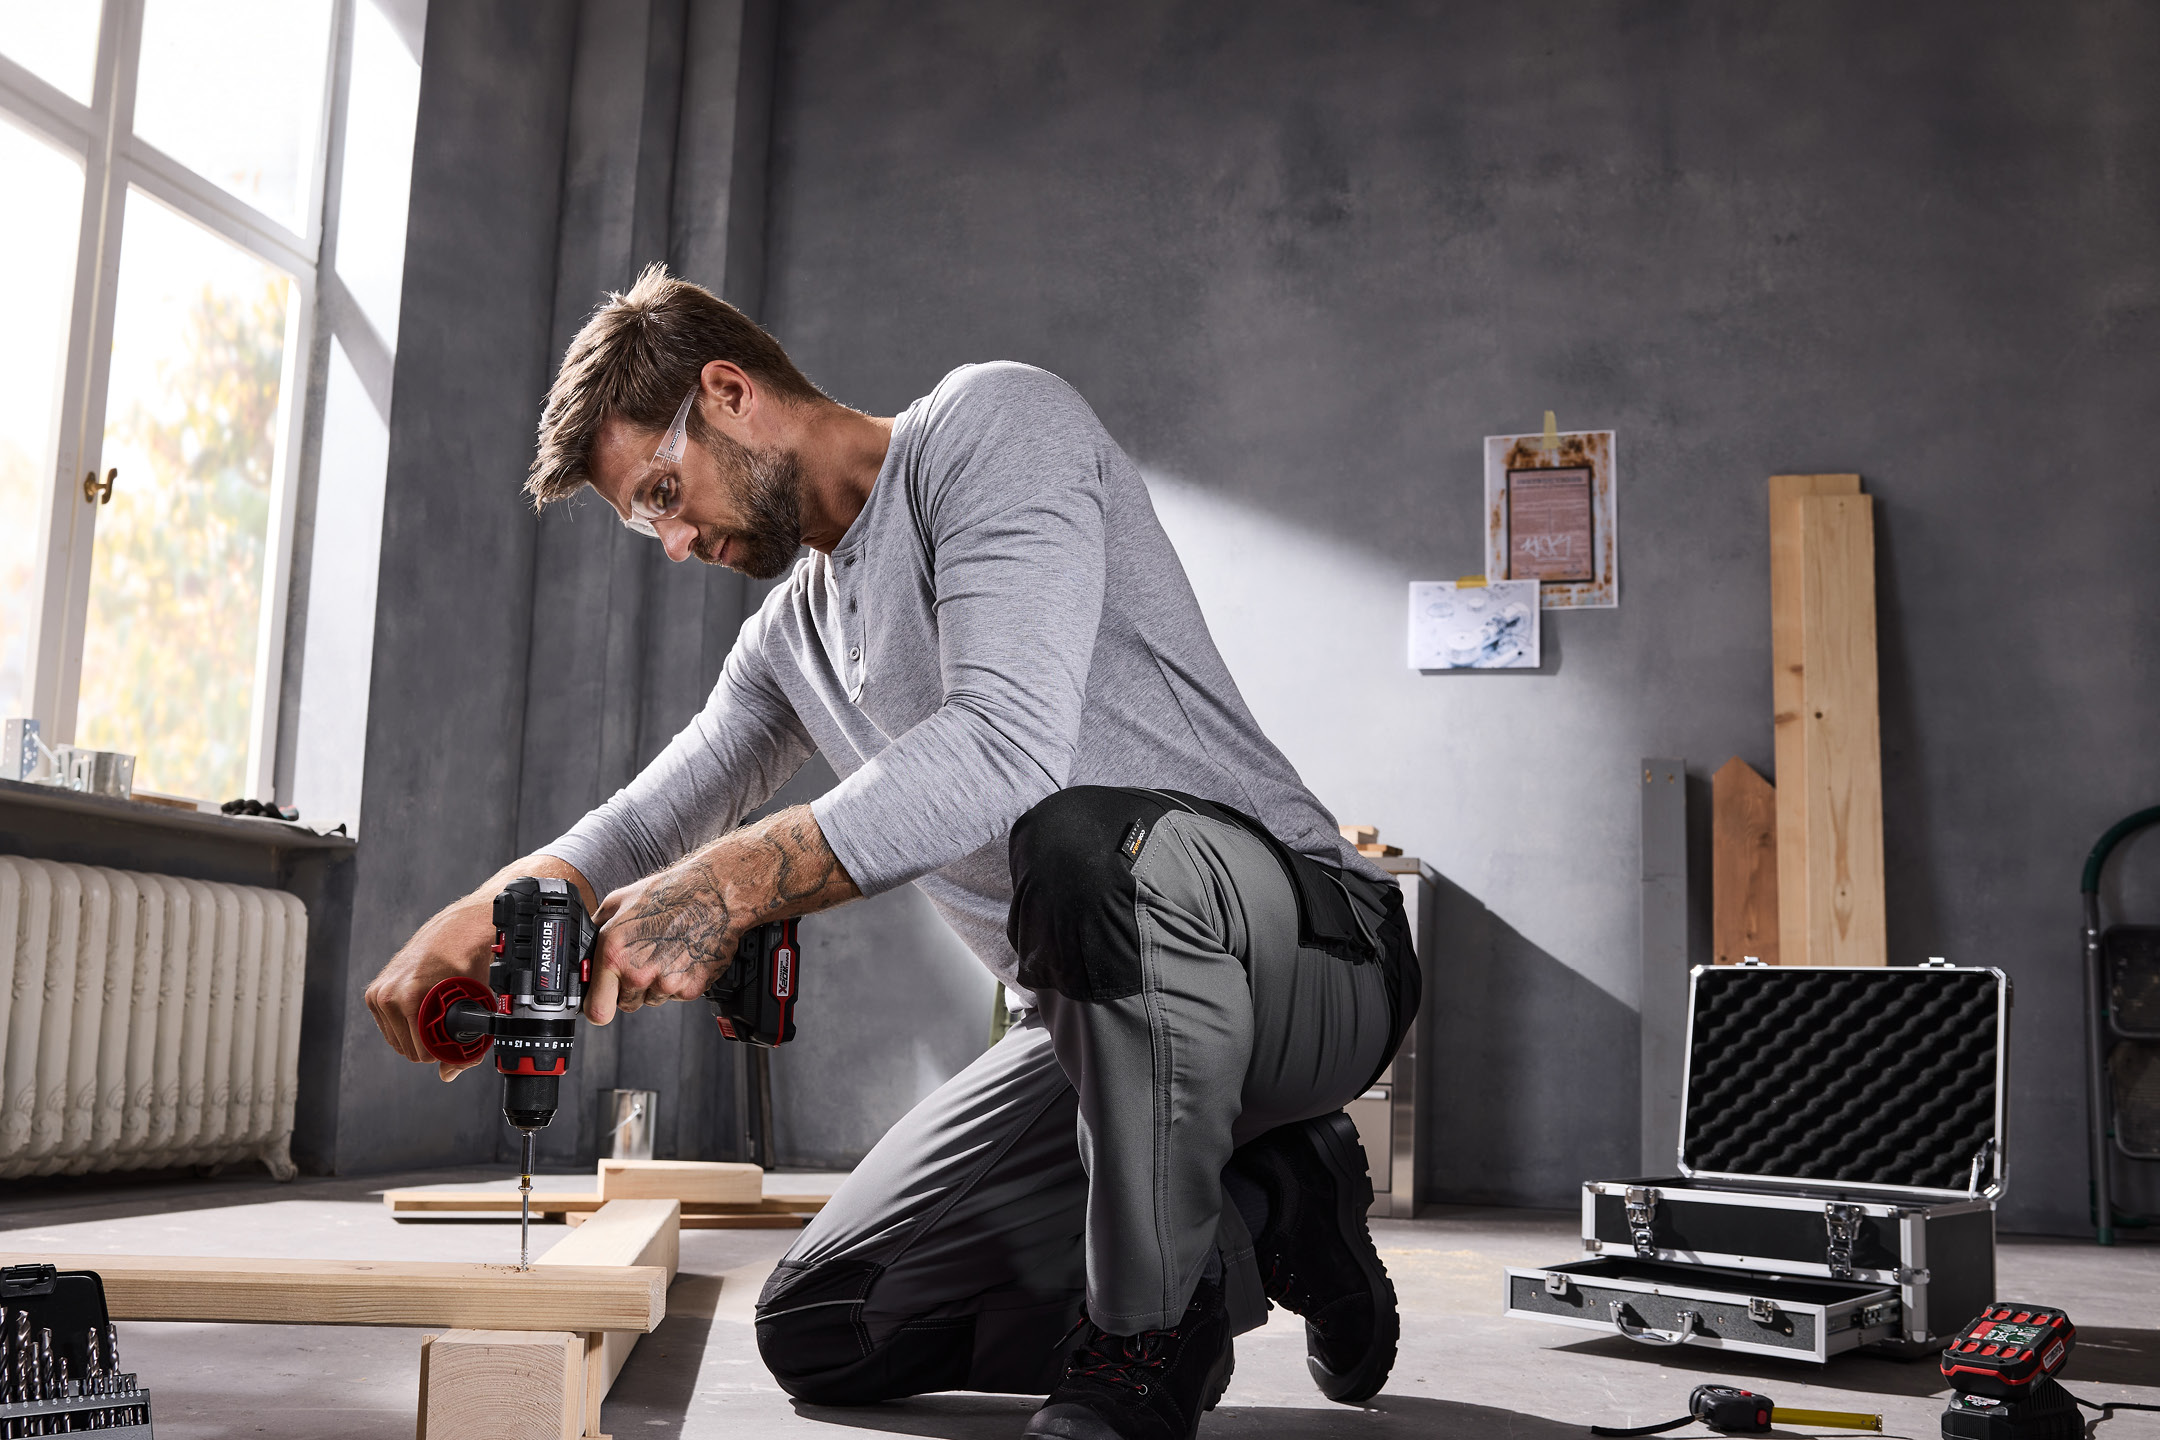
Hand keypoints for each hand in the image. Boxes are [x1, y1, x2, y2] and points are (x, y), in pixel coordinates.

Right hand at [364, 893, 495, 1081]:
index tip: (453, 1042)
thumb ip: (466, 1044)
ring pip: (395, 1040)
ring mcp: (378, 992)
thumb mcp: (476, 1004)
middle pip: (406, 1050)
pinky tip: (420, 1012)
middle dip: (428, 1045)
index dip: (441, 1053)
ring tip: (435, 1016)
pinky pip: (387, 1026)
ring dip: (415, 1035)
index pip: (420, 1053)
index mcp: (410, 998)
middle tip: (446, 1027)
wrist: (457, 931)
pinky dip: (404, 1026)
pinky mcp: (374, 992)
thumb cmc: (468, 963)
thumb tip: (449, 1074)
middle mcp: (389, 995)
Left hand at [587, 856, 738, 1023]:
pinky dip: (679, 981)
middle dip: (628, 989)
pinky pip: (677, 995)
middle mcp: (639, 973)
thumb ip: (597, 931)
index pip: (596, 1010)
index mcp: (614, 955)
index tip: (600, 1000)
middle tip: (642, 960)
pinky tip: (682, 956)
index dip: (597, 1007)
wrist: (714, 894)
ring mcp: (667, 983)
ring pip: (652, 999)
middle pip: (626, 1005)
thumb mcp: (618, 903)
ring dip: (655, 984)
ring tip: (666, 952)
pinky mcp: (692, 988)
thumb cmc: (669, 894)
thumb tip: (585, 949)